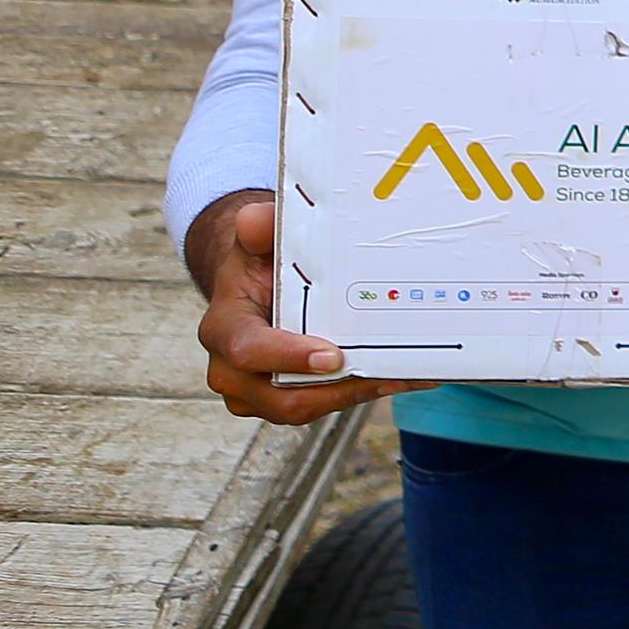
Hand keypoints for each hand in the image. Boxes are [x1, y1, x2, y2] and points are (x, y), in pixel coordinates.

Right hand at [188, 191, 424, 423]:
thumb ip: (259, 227)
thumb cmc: (259, 265)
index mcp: (224, 328)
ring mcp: (258, 393)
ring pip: (307, 408)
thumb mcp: (257, 241)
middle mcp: (233, 370)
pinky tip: (402, 374)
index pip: (248, 350)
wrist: (258, 288)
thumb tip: (256, 220)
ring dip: (356, 393)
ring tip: (404, 373)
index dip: (288, 356)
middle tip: (384, 371)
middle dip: (334, 388)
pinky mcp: (286, 400)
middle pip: (281, 397)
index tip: (332, 355)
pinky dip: (362, 391)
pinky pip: (324, 405)